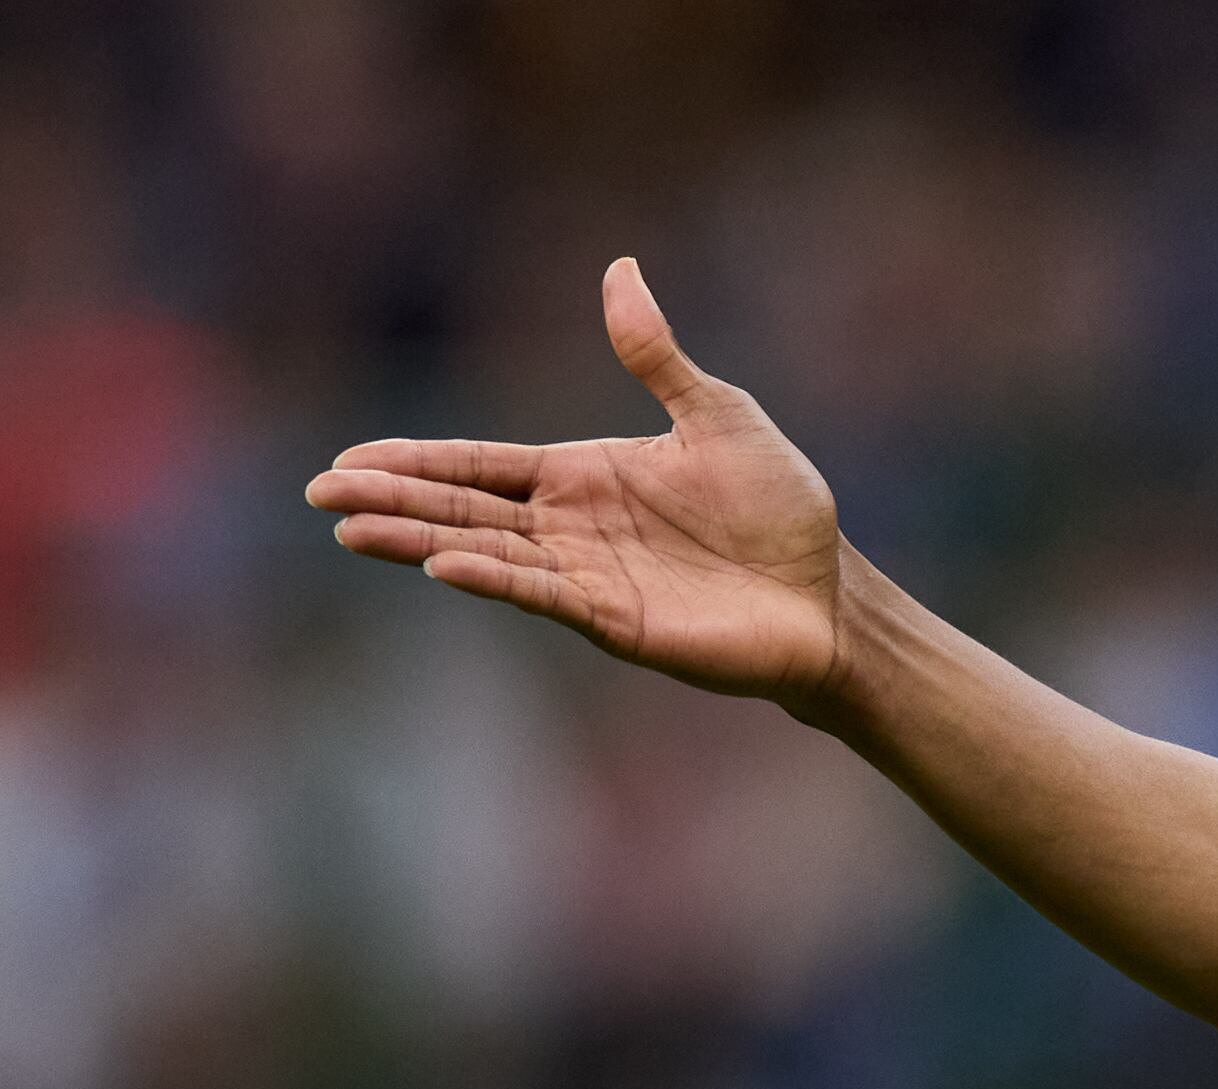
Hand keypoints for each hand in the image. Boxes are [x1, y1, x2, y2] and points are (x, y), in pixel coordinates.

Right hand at [307, 258, 846, 705]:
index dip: (415, 462)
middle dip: (391, 500)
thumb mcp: (718, 413)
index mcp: (584, 475)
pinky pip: (544, 594)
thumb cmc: (780, 507)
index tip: (348, 461)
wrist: (828, 591)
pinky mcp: (618, 620)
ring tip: (352, 529)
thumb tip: (620, 269)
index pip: (480, 465)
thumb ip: (656, 355)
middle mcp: (572, 527)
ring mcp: (589, 576)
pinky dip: (495, 579)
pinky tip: (443, 565)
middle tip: (319, 496)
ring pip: (487, 552)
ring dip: (419, 540)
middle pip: (463, 509)